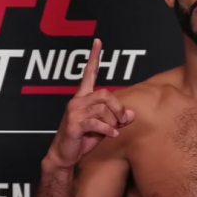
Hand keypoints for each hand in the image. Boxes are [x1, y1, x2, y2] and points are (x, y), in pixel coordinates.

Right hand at [44, 38, 135, 169]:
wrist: (65, 155)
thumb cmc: (83, 138)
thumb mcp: (105, 127)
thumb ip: (118, 119)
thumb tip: (131, 114)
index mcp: (83, 97)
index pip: (88, 74)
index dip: (94, 57)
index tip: (97, 41)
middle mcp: (77, 101)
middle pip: (105, 94)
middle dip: (118, 107)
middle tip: (122, 120)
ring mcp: (74, 112)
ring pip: (102, 109)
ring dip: (112, 121)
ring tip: (112, 130)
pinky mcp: (74, 124)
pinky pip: (96, 122)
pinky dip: (107, 129)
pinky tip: (111, 135)